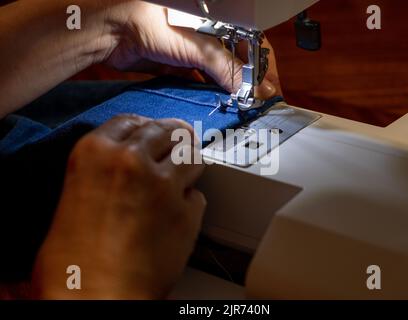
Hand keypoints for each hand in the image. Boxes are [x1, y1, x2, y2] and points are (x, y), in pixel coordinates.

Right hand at [32, 115, 205, 298]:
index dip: (146, 127)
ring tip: (184, 175)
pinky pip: (198, 195)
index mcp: (95, 153)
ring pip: (191, 155)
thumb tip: (121, 167)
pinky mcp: (187, 212)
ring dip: (189, 164)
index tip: (153, 131)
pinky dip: (191, 202)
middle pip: (168, 131)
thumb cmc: (73, 263)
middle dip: (174, 138)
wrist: (95, 299)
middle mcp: (132, 161)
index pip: (132, 121)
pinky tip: (179, 214)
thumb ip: (100, 172)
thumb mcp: (72, 197)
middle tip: (179, 144)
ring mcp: (164, 184)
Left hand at [105, 2, 281, 98]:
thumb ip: (223, 66)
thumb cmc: (152, 22)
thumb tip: (246, 86)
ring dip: (228, 87)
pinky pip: (200, 80)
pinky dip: (208, 91)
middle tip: (254, 99)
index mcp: (218, 19)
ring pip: (218, 71)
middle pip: (236, 58)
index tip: (267, 86)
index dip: (261, 64)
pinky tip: (216, 100)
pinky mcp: (178, 64)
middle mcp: (207, 33)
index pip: (250, 41)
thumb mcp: (196, 45)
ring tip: (239, 103)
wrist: (115, 32)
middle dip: (246, 79)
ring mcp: (192, 49)